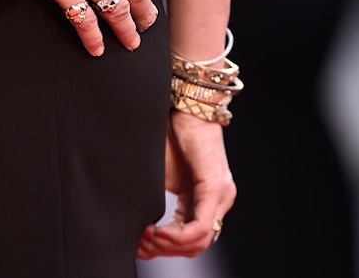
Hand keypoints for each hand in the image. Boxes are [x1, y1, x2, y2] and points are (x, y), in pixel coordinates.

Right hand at [136, 111, 236, 258]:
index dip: (164, 249)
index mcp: (204, 201)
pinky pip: (201, 227)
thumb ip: (156, 203)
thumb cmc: (171, 136)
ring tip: (147, 235)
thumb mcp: (159, 177)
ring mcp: (221, 196)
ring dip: (170, 246)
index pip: (191, 240)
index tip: (140, 244)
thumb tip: (138, 229)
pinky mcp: (215, 188)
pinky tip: (158, 230)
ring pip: (200, 241)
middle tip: (140, 243)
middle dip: (165, 251)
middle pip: (196, 246)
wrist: (186, 107)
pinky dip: (179, 235)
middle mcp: (218, 202)